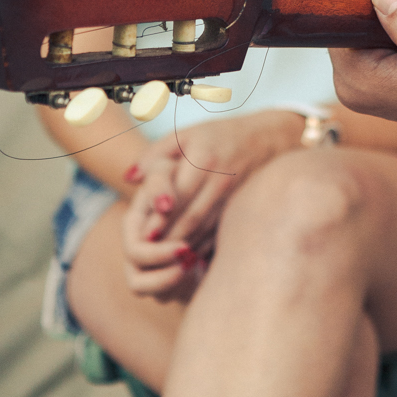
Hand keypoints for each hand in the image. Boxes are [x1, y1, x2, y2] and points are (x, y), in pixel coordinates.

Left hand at [121, 110, 302, 295]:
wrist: (267, 139)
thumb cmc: (218, 136)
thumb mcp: (184, 135)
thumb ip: (154, 155)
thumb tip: (129, 177)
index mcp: (204, 161)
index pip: (178, 197)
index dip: (160, 219)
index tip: (143, 236)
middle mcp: (220, 182)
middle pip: (191, 219)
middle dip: (168, 240)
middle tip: (148, 254)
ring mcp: (233, 199)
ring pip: (205, 231)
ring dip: (184, 249)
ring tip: (162, 262)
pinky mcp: (239, 211)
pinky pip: (217, 235)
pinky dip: (200, 249)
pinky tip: (185, 258)